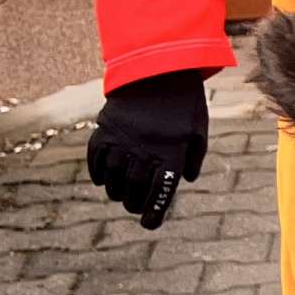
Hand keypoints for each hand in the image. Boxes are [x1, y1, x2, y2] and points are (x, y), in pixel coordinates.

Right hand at [88, 70, 209, 228]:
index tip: (149, 224)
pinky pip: (97, 158)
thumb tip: (185, 181)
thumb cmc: (184, 102)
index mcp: (172, 150)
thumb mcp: (198, 129)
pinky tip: (103, 181)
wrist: (159, 69)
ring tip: (121, 196)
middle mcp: (145, 148)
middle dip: (134, 203)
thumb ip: (193, 157)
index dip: (155, 211)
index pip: (162, 190)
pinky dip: (98, 173)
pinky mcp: (106, 128)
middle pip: (135, 187)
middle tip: (135, 209)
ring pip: (114, 177)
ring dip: (116, 191)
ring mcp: (123, 139)